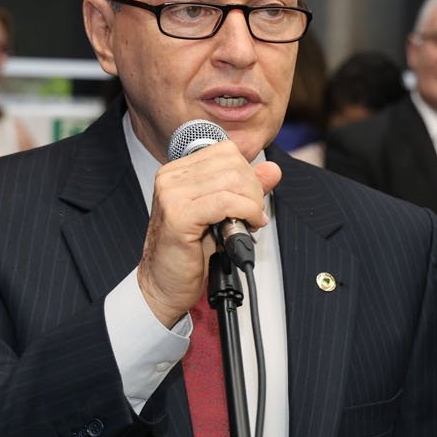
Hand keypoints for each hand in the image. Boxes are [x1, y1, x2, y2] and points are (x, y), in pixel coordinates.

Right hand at [138, 140, 280, 327]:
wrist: (164, 284)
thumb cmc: (188, 253)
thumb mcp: (222, 214)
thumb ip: (245, 189)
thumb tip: (272, 169)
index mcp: (178, 171)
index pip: (226, 151)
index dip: (248, 174)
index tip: (250, 199)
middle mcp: (170, 177)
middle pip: (232, 164)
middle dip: (253, 190)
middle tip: (253, 215)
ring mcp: (172, 195)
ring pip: (232, 181)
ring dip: (252, 203)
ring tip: (250, 222)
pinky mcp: (178, 216)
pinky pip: (226, 202)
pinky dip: (246, 212)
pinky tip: (248, 226)